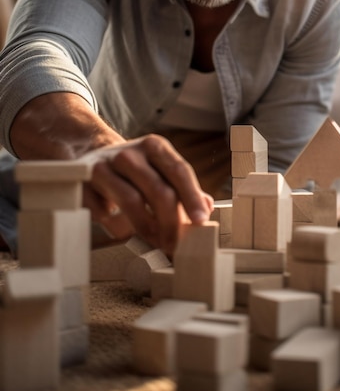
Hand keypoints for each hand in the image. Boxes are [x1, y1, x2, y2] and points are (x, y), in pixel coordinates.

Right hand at [81, 134, 213, 254]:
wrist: (90, 156)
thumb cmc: (135, 170)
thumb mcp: (160, 169)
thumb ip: (184, 188)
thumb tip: (207, 207)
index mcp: (154, 146)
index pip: (179, 171)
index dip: (192, 198)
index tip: (201, 221)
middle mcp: (129, 153)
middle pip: (158, 190)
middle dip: (171, 222)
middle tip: (177, 243)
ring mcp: (103, 167)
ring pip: (132, 203)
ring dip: (149, 229)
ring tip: (158, 243)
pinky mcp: (82, 185)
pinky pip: (106, 215)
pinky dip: (121, 229)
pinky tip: (129, 232)